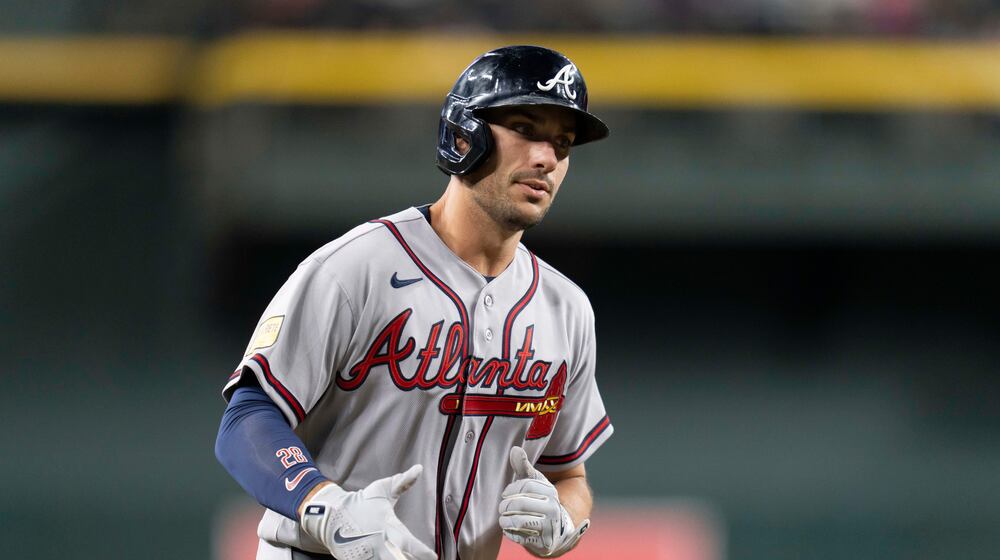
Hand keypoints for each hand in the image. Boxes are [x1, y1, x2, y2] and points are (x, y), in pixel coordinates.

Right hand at [299, 465, 435, 559]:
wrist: (332, 513)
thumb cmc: (362, 502)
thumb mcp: (382, 489)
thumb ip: (403, 481)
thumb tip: (419, 468)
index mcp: (387, 525)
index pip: (408, 542)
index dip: (422, 551)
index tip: (433, 556)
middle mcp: (378, 542)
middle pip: (398, 558)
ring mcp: (366, 553)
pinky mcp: (356, 559)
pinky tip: (392, 559)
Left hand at [498, 447, 589, 557]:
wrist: (558, 529)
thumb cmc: (539, 502)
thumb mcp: (533, 483)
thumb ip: (523, 467)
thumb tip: (515, 449)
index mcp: (550, 492)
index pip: (527, 486)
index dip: (512, 489)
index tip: (505, 493)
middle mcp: (553, 509)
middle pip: (521, 504)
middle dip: (506, 505)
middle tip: (502, 507)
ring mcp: (549, 527)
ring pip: (520, 521)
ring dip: (506, 520)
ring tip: (503, 518)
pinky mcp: (545, 543)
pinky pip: (521, 537)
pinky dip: (510, 533)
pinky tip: (509, 528)